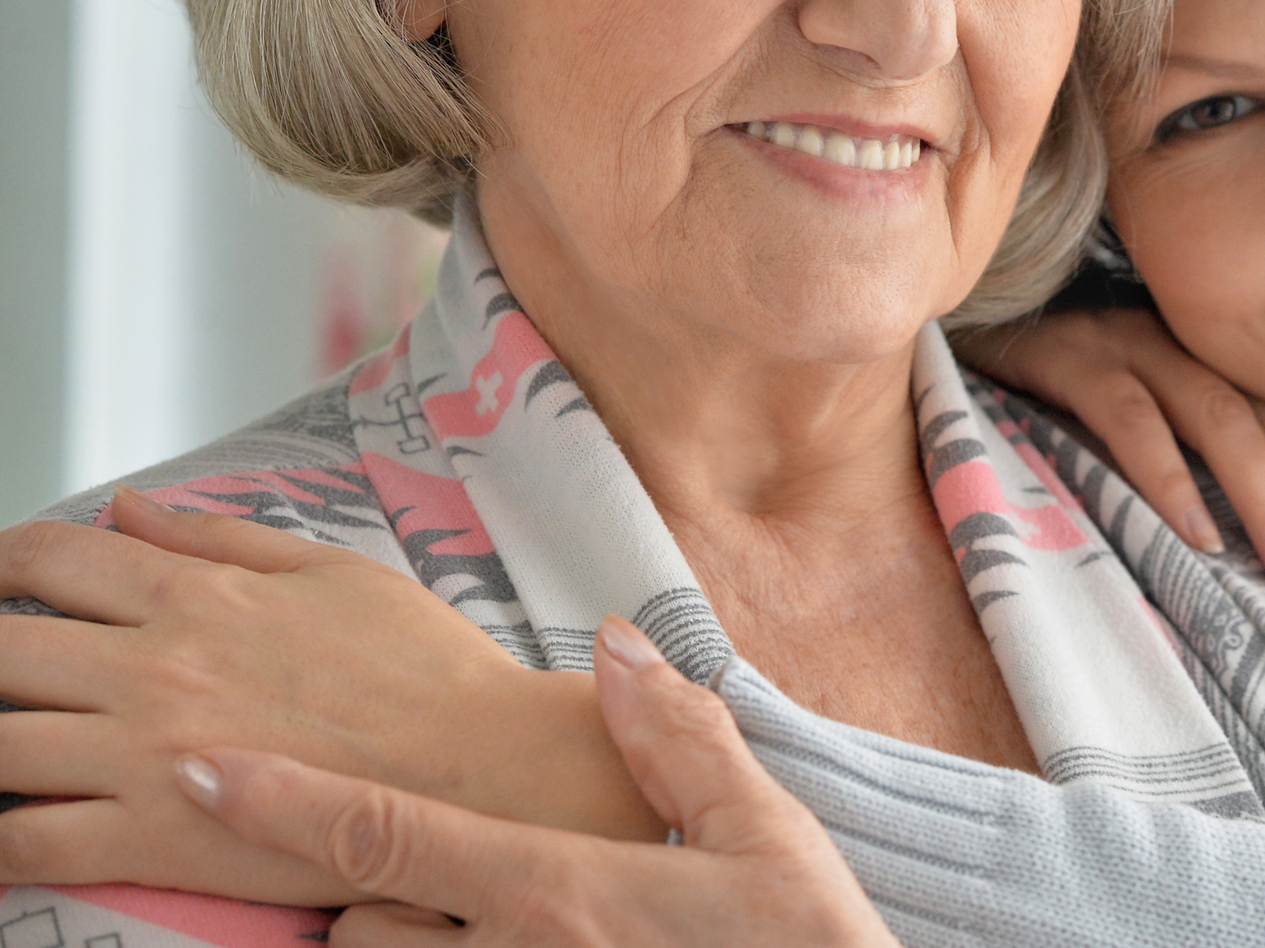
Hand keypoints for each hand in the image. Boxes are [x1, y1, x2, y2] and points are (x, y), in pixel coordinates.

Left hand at [0, 490, 660, 901]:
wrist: (477, 768)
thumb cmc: (422, 668)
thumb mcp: (333, 571)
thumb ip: (218, 538)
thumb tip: (124, 507)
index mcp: (198, 596)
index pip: (51, 556)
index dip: (2, 559)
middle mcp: (154, 670)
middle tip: (0, 663)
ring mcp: (144, 758)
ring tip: (6, 740)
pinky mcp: (152, 840)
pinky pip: (25, 843)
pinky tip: (5, 825)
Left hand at [175, 619, 899, 947]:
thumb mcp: (765, 834)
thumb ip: (676, 739)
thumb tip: (612, 646)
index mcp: (559, 892)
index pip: (384, 835)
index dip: (279, 802)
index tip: (200, 768)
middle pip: (363, 923)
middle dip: (379, 894)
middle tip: (451, 878)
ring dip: (404, 945)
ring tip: (483, 923)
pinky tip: (510, 941)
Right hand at [958, 310, 1264, 594]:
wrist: (955, 333)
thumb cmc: (1057, 402)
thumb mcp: (1152, 436)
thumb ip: (1219, 474)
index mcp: (1225, 363)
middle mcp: (1193, 346)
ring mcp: (1131, 344)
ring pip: (1222, 419)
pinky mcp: (1068, 356)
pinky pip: (1126, 414)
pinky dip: (1164, 474)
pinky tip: (1195, 534)